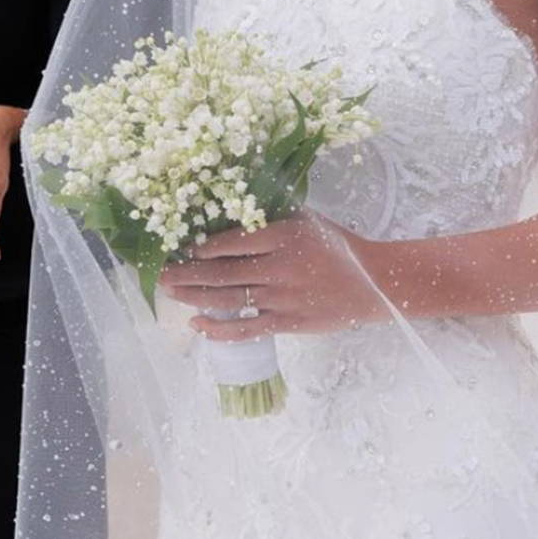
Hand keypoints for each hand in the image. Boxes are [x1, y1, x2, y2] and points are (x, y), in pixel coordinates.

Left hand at [159, 212, 388, 339]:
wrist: (376, 282)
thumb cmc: (338, 247)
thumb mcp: (308, 220)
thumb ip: (273, 217)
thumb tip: (235, 209)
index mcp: (284, 236)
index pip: (234, 242)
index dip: (204, 248)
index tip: (184, 249)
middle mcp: (280, 267)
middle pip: (222, 272)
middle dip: (187, 274)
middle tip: (162, 275)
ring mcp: (283, 297)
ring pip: (229, 299)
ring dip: (195, 297)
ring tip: (171, 294)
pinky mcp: (289, 322)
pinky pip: (247, 328)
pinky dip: (220, 329)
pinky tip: (198, 325)